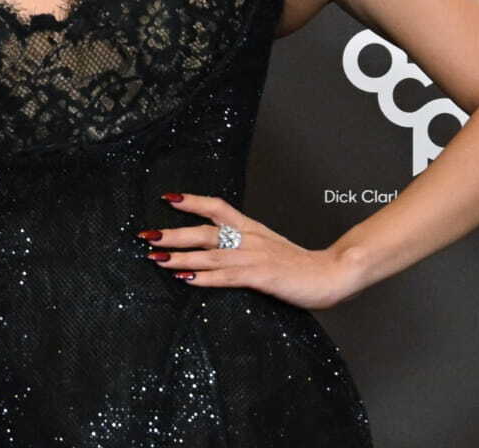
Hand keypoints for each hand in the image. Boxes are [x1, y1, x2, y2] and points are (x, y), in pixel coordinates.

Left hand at [142, 193, 359, 308]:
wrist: (332, 273)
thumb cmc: (300, 264)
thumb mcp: (268, 246)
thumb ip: (243, 245)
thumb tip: (214, 250)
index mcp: (250, 228)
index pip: (217, 207)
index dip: (192, 201)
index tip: (167, 198)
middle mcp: (249, 239)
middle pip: (204, 231)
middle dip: (173, 234)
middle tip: (146, 236)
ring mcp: (254, 257)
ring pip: (210, 254)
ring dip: (180, 257)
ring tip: (156, 258)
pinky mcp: (261, 277)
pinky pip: (227, 277)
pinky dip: (204, 278)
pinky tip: (186, 279)